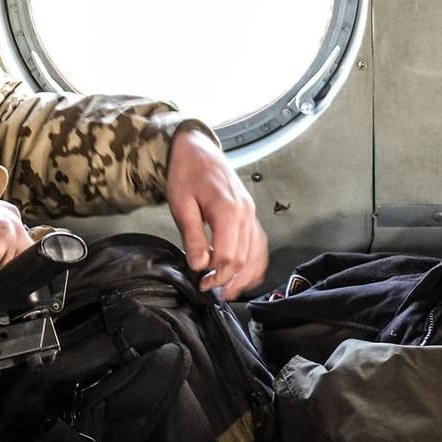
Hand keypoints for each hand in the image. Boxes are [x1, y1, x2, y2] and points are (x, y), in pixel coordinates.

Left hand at [165, 127, 267, 296]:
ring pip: (257, 253)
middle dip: (230, 279)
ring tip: (229, 290)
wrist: (197, 149)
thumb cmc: (186, 173)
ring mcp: (252, 213)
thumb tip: (199, 265)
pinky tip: (245, 274)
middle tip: (213, 291)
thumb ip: (192, 236)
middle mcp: (246, 213)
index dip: (217, 274)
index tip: (203, 283)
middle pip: (245, 258)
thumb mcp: (181, 205)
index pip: (230, 255)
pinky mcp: (250, 214)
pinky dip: (255, 262)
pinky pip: (260, 243)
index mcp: (228, 210)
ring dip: (245, 275)